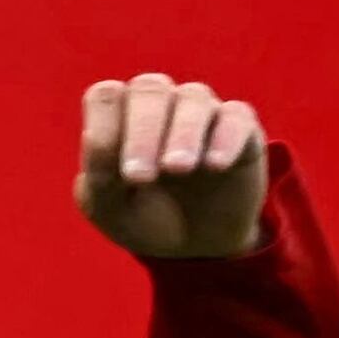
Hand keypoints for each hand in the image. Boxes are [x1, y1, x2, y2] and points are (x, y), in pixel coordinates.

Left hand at [73, 73, 268, 260]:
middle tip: (139, 177)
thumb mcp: (110, 211)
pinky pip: (236, 117)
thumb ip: (97, 177)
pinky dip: (226, 137)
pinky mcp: (242, 131)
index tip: (108, 176)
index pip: (106, 98)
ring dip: (183, 131)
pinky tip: (215, 165)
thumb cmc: (145, 219)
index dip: (104, 129)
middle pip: (149, 89)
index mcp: (121, 114)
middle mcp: (162, 103)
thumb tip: (96, 139)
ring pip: (193, 98)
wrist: (196, 248)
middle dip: (142, 132)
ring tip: (178, 168)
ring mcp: (202, 113)